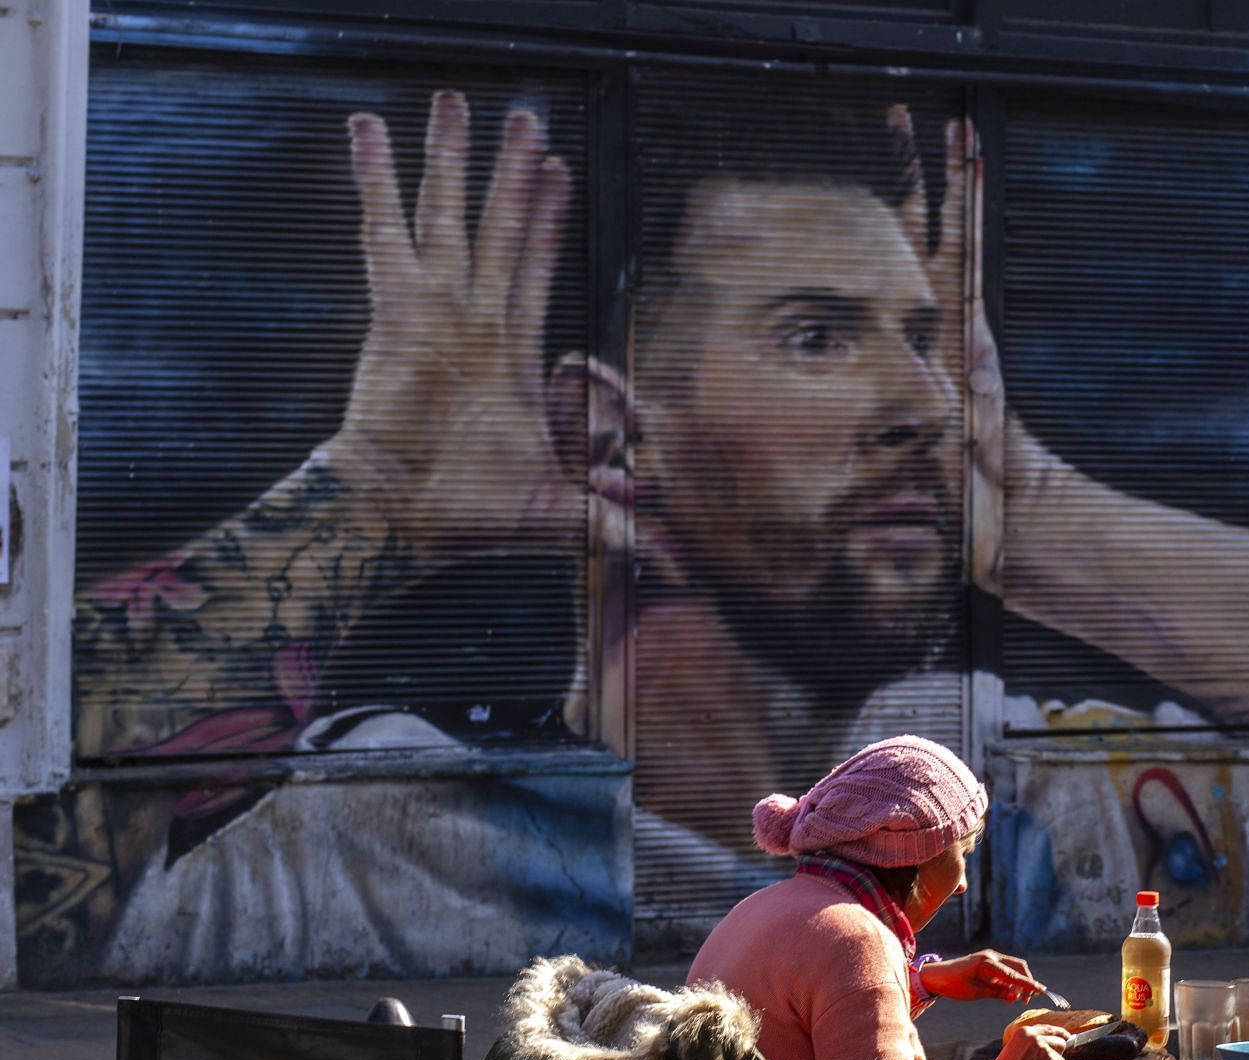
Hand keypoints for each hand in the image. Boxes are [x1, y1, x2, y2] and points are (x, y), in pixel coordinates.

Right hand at [333, 92, 578, 561]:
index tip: (560, 172)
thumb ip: (618, 524)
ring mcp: (435, 307)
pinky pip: (386, 228)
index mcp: (509, 351)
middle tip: (527, 118)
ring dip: (453, 157)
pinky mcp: (397, 307)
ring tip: (454, 100)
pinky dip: (375, 178)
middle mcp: (472, 318)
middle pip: (501, 226)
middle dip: (513, 171)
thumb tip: (678, 565)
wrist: (400, 519)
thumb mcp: (565, 512)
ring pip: (450, 213)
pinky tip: (366, 128)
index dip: (547, 219)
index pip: (535, 266)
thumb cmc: (469, 517)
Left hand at [918, 950, 1043, 1002]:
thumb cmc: (952, 984)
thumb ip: (996, 993)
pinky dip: (1011, 979)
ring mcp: (990, 957)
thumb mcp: (974, 993)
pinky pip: (1005, 969)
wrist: (935, 976)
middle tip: (1029, 998)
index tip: (1040, 991)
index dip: (1027, 984)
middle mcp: (991, 956)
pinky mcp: (988, 962)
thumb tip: (1015, 997)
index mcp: (986, 962)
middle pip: (1018, 966)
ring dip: (1020, 980)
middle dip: (1027, 981)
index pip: (1012, 974)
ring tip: (1021, 998)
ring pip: (1013, 967)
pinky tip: (1011, 992)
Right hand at [984, 1022, 1068, 1059]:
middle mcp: (1036, 1038)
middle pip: (1060, 1043)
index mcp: (1025, 1032)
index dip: (1060, 1034)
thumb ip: (1029, 1044)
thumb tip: (1048, 1044)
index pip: (1049, 1029)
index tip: (1066, 1037)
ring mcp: (1045, 1051)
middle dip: (1056, 1055)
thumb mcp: (1012, 1049)